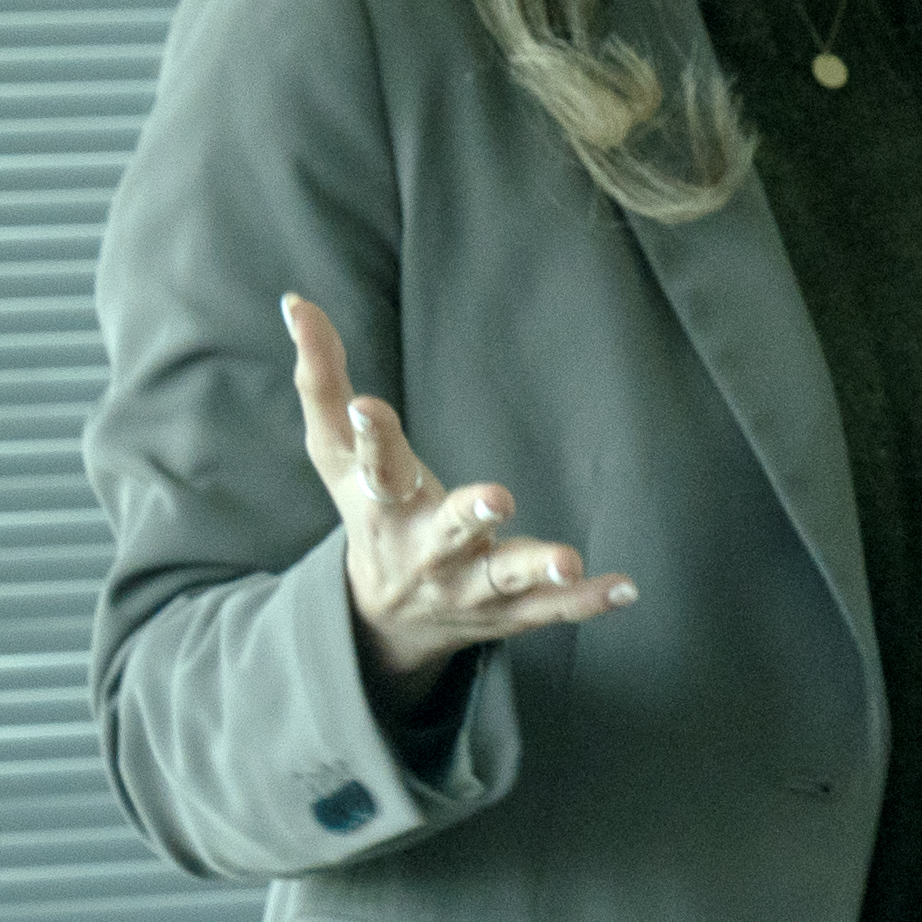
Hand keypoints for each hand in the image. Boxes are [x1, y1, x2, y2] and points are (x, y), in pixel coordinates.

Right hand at [285, 292, 634, 690]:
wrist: (383, 620)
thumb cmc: (367, 509)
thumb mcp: (336, 452)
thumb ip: (323, 378)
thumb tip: (296, 301)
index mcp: (384, 503)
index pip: (375, 465)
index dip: (372, 435)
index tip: (369, 407)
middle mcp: (425, 548)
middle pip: (446, 530)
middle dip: (468, 514)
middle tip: (498, 497)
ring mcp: (467, 585)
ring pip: (501, 578)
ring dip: (535, 569)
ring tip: (569, 560)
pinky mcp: (506, 612)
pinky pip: (549, 609)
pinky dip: (585, 601)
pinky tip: (625, 586)